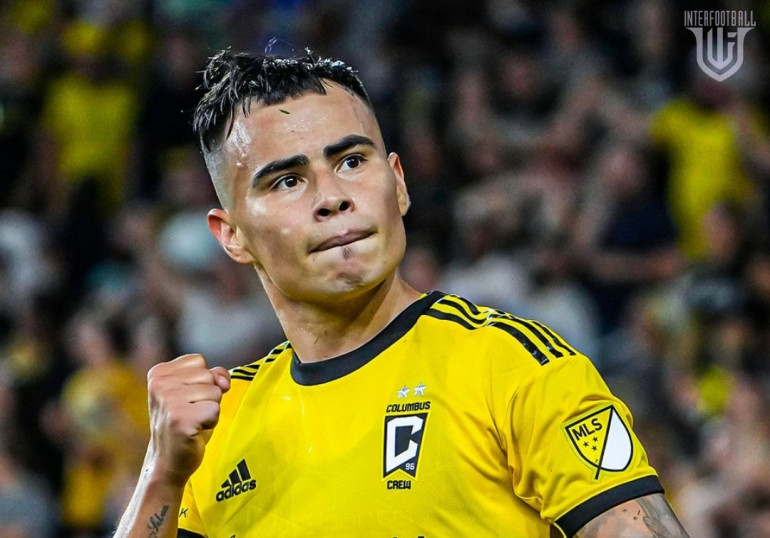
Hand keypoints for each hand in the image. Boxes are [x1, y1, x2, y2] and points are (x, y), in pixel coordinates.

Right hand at [146, 354, 229, 486]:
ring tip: (192, 421)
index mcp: (158, 372)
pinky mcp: (180, 419)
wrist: (168, 460)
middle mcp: (159, 384)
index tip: (186, 399)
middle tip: (190, 413)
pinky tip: (195, 430)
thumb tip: (223, 382)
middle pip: (208, 375)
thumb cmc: (186, 422)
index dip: (202, 382)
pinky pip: (215, 409)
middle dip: (207, 396)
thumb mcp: (197, 391)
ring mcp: (168, 401)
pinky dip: (211, 422)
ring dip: (210, 409)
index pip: (199, 361)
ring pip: (215, 392)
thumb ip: (213, 375)